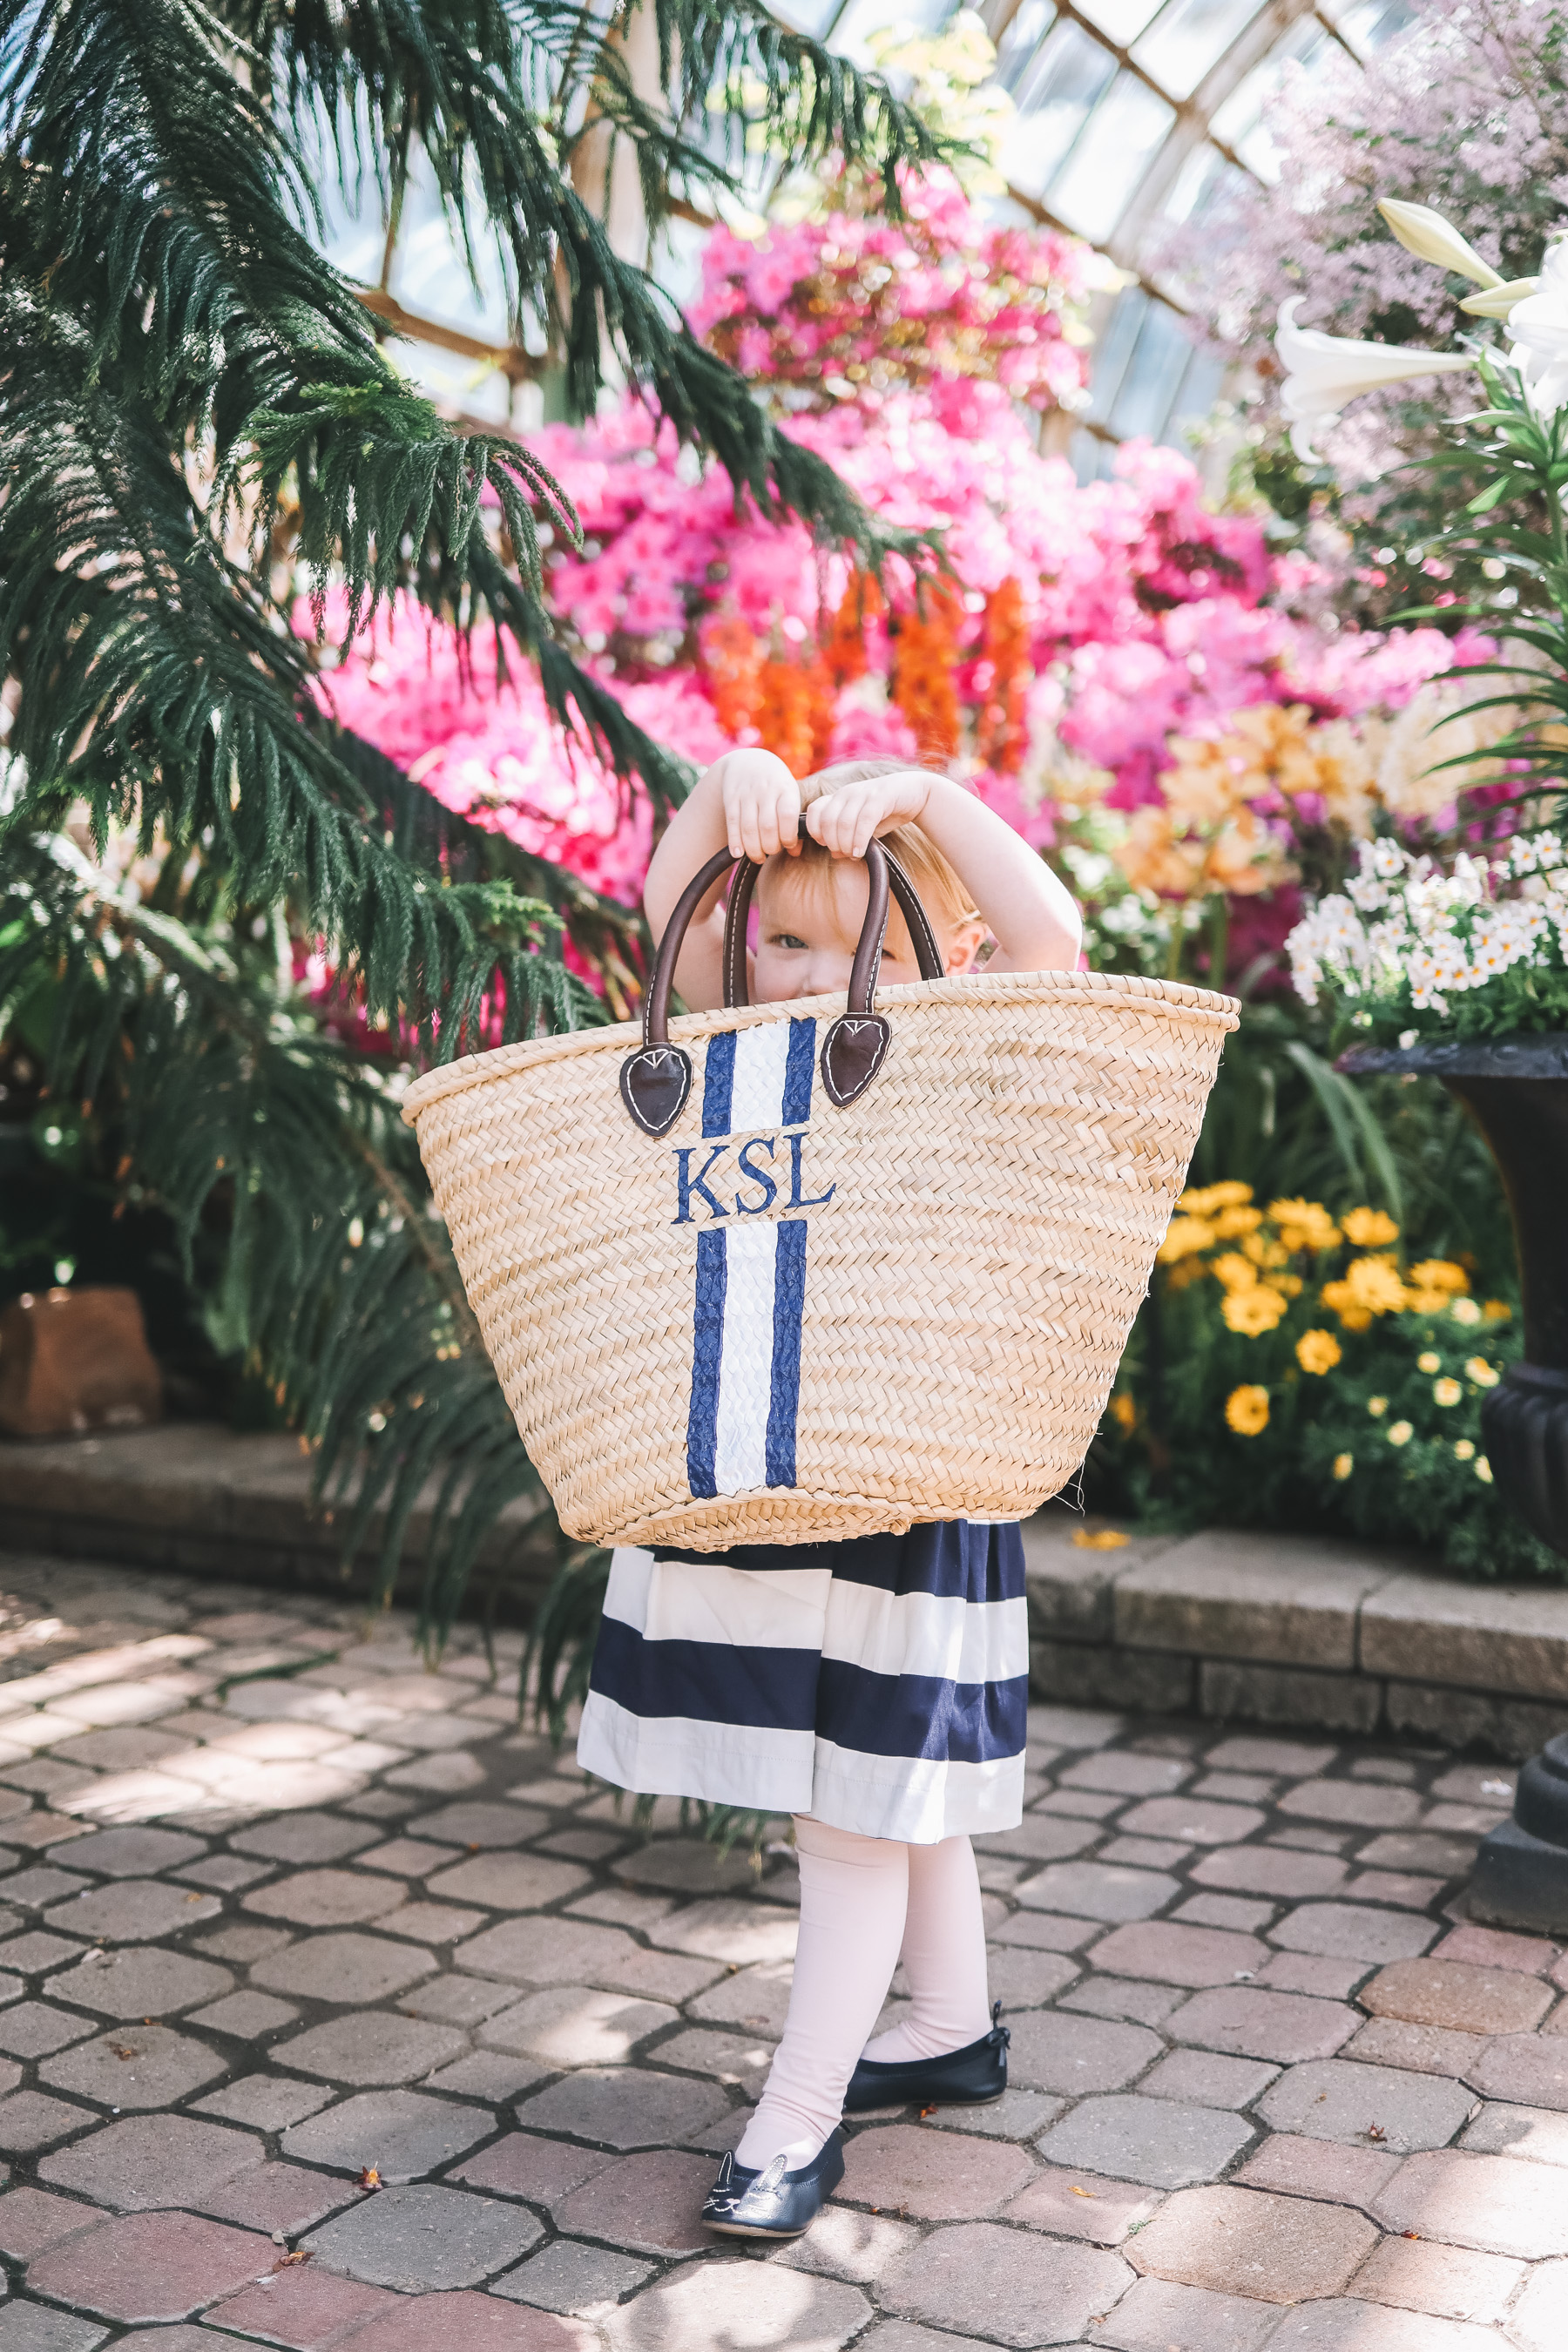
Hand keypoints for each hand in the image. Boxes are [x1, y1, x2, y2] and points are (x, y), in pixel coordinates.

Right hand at [720, 750, 802, 863]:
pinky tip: (738, 854)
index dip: (788, 836)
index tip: (789, 845)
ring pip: (748, 827)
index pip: (787, 816)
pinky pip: (732, 823)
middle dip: (770, 846)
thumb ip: (794, 822)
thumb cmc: (776, 786)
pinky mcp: (731, 798)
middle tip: (772, 851)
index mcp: (785, 789)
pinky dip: (734, 841)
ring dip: (753, 849)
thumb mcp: (789, 795)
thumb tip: (795, 852)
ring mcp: (746, 794)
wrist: (749, 762)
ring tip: (758, 857)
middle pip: (767, 826)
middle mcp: (765, 790)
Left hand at [804, 768, 930, 858]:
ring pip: (844, 822)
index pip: (814, 811)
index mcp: (839, 797)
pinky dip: (860, 840)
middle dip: (833, 843)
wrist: (915, 793)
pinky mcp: (880, 797)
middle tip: (845, 853)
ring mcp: (863, 793)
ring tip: (854, 854)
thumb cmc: (886, 812)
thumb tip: (834, 854)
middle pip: (827, 821)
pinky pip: (864, 821)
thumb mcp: (863, 827)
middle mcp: (847, 792)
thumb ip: (847, 838)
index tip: (826, 845)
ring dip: (846, 844)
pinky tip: (862, 852)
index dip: (815, 831)